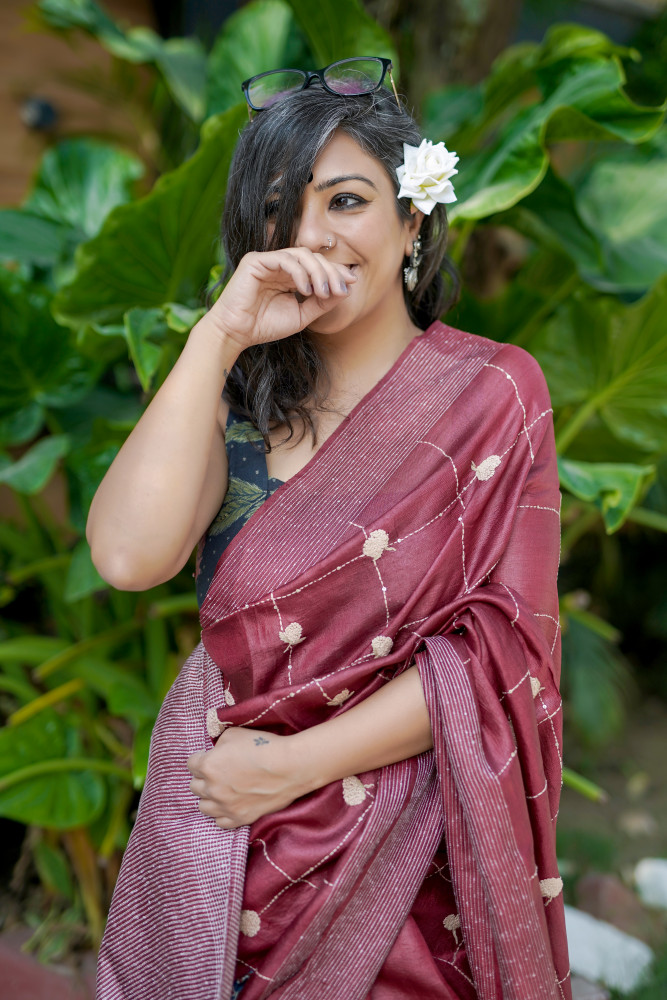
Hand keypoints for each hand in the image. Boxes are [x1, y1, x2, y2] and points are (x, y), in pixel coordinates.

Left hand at [187, 726, 309, 828]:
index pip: (190, 764)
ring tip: (222, 790)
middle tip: (218, 772)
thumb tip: (215, 752)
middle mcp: (212, 788)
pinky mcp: (239, 818)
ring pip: (203, 806)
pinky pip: (219, 822)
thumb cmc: (263, 745)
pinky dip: (222, 813)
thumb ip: (218, 745)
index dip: (201, 758)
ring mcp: (225, 806)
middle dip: (203, 778)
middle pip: (194, 786)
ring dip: (210, 797)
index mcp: (208, 765)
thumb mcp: (234, 734)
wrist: (289, 766)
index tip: (211, 757)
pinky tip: (230, 804)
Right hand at [206, 248, 356, 350]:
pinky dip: (299, 272)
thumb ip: (321, 303)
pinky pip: (285, 258)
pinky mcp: (256, 261)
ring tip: (323, 292)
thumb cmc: (264, 326)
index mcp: (289, 276)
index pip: (316, 266)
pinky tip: (306, 289)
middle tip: (340, 288)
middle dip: (331, 272)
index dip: (335, 272)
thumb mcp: (301, 316)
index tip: (352, 283)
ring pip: (301, 255)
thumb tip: (344, 290)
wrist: (237, 333)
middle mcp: (279, 265)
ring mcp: (268, 261)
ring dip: (318, 272)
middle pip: (313, 258)